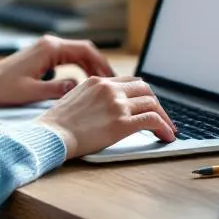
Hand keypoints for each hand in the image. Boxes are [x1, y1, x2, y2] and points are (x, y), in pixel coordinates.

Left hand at [0, 35, 114, 106]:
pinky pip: (67, 57)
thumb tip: (78, 87)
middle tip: (113, 81)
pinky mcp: (41, 55)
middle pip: (83, 49)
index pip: (84, 50)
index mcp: (49, 49)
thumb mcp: (31, 92)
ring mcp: (45, 48)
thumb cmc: (3, 88)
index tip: (113, 77)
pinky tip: (85, 81)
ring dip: (90, 66)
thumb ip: (56, 89)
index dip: (102, 63)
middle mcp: (49, 44)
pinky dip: (79, 67)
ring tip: (104, 83)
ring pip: (76, 53)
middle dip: (100, 64)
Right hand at [36, 76, 177, 158]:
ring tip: (168, 130)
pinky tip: (167, 136)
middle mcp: (109, 89)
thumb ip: (93, 98)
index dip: (143, 95)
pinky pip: (152, 120)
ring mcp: (116, 104)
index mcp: (97, 81)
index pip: (130, 81)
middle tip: (161, 117)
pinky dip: (164, 127)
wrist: (50, 135)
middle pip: (145, 90)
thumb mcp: (74, 99)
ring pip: (152, 104)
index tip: (148, 105)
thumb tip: (105, 108)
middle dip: (156, 104)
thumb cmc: (57, 124)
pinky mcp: (122, 123)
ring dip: (164, 117)